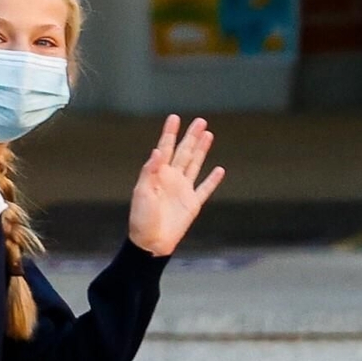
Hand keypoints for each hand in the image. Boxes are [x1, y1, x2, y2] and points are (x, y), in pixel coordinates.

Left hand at [128, 114, 224, 255]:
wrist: (151, 242)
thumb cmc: (141, 219)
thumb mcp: (141, 193)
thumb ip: (150, 171)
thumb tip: (158, 150)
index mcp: (157, 174)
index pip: (165, 148)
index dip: (170, 133)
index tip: (174, 118)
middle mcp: (171, 178)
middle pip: (184, 152)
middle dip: (191, 136)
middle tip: (200, 120)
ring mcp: (183, 190)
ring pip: (195, 165)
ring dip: (202, 150)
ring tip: (208, 134)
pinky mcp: (193, 204)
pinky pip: (205, 189)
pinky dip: (213, 180)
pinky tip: (220, 170)